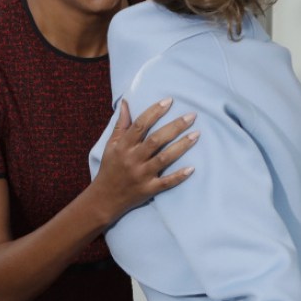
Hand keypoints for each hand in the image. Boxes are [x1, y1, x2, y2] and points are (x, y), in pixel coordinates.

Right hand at [91, 98, 197, 221]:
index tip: (169, 101)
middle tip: (191, 116)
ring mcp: (141, 175)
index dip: (154, 112)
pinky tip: (192, 168)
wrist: (104, 199)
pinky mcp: (148, 190)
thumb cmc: (110, 169)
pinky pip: (166, 182)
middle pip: (156, 140)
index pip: (140, 125)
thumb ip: (121, 125)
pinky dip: (179, 176)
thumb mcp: (111, 145)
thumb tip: (126, 102)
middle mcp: (132, 159)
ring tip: (196, 134)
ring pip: (164, 159)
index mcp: (123, 146)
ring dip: (181, 146)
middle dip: (175, 126)